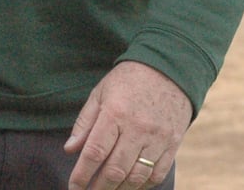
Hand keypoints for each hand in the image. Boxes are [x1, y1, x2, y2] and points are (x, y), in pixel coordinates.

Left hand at [65, 60, 191, 188]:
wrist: (170, 67)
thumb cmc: (129, 80)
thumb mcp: (101, 92)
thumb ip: (85, 122)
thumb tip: (70, 149)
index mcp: (116, 113)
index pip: (94, 153)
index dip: (81, 175)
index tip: (74, 187)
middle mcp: (138, 128)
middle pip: (115, 171)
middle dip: (98, 188)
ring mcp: (158, 138)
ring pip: (136, 177)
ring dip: (119, 189)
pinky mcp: (173, 143)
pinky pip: (157, 174)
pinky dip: (142, 185)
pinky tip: (130, 184)